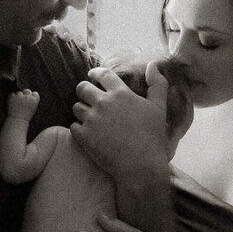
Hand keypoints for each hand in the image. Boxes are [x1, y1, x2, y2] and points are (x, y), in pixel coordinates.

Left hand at [6, 88, 39, 120]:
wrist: (17, 121)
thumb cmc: (25, 116)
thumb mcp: (33, 108)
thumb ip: (32, 100)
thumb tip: (30, 93)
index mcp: (35, 100)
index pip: (35, 93)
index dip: (32, 96)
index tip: (29, 100)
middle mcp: (28, 97)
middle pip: (27, 90)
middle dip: (24, 94)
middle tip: (21, 101)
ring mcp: (20, 96)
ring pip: (19, 92)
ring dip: (17, 97)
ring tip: (17, 105)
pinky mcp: (13, 97)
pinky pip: (12, 94)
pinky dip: (11, 98)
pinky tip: (12, 104)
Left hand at [70, 64, 169, 178]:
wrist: (141, 166)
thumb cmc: (153, 137)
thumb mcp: (159, 108)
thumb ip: (157, 84)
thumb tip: (152, 65)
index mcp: (121, 93)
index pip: (102, 75)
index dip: (95, 73)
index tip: (92, 76)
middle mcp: (103, 103)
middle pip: (82, 88)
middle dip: (84, 92)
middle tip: (89, 99)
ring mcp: (92, 119)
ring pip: (76, 107)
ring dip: (81, 111)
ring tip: (90, 118)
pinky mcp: (83, 136)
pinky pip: (73, 126)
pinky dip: (78, 129)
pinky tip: (88, 134)